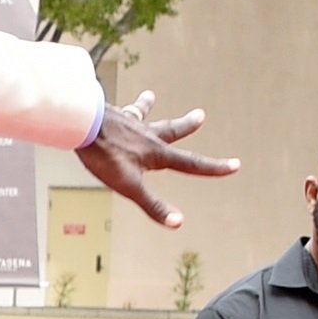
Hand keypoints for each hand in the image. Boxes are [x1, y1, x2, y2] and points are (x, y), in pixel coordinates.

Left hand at [76, 90, 238, 228]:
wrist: (81, 123)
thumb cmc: (104, 155)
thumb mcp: (129, 186)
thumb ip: (152, 205)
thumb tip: (178, 223)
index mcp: (156, 153)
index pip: (191, 164)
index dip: (215, 168)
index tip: (236, 165)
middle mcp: (146, 134)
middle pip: (171, 130)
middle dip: (186, 126)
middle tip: (200, 115)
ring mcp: (127, 123)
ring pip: (142, 114)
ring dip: (148, 106)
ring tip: (151, 95)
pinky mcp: (107, 116)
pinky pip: (114, 110)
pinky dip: (114, 107)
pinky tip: (107, 102)